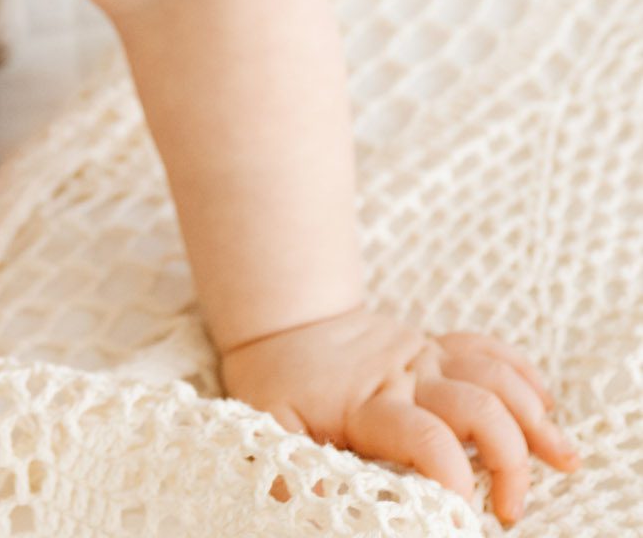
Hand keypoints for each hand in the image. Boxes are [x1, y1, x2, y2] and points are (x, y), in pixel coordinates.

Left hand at [219, 303, 580, 524]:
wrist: (283, 321)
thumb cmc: (278, 383)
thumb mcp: (271, 426)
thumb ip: (295, 468)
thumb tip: (320, 506)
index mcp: (368, 403)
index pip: (426, 438)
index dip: (452, 478)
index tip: (464, 514)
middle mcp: (405, 377)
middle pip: (479, 408)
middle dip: (509, 461)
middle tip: (509, 510)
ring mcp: (425, 357)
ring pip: (496, 377)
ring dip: (536, 419)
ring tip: (563, 462)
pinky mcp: (435, 346)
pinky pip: (489, 350)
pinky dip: (524, 375)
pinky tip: (547, 407)